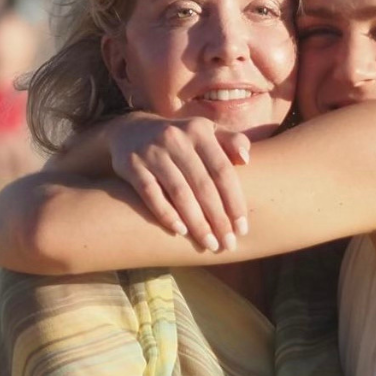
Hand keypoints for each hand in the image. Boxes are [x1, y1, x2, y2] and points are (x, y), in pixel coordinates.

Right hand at [106, 113, 249, 251]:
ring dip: (197, 223)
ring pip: (179, 193)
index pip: (222, 171)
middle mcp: (176, 139)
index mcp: (200, 131)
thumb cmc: (181, 139)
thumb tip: (246, 160)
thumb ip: (231, 142)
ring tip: (209, 244)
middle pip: (203, 185)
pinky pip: (150, 194)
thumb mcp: (206, 132)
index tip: (242, 228)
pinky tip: (181, 232)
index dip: (234, 201)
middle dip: (218, 219)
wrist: (130, 130)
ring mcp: (152, 152)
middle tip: (228, 244)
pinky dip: (166, 214)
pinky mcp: (132, 165)